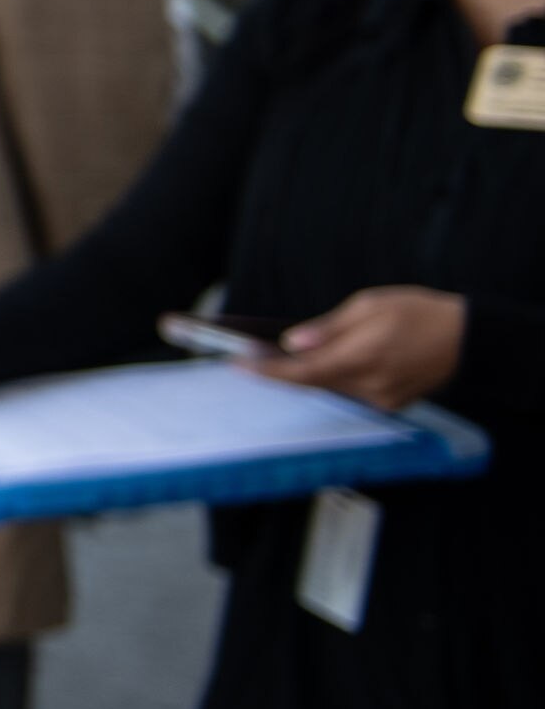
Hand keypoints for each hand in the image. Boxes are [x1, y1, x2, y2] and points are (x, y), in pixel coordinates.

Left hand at [258, 288, 464, 411]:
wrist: (470, 338)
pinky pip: (352, 390)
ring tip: (277, 354)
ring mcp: (382, 398)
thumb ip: (328, 328)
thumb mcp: (369, 306)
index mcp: (361, 358)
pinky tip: (323, 360)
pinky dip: (335, 375)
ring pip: (331, 387)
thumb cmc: (419, 312)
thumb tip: (292, 343)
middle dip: (281, 370)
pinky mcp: (392, 403)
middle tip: (248, 354)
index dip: (268, 371)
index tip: (238, 364)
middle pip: (313, 382)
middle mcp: (370, 386)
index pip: (302, 372)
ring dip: (308, 372)